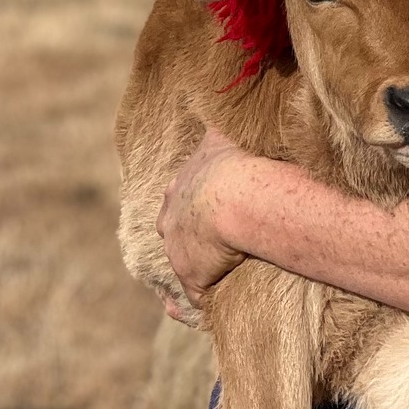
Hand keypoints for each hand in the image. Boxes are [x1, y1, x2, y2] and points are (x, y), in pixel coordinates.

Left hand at [156, 125, 251, 319]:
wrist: (238, 193)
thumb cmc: (238, 160)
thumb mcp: (224, 134)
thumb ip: (219, 126)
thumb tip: (217, 97)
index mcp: (178, 188)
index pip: (176, 201)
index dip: (190, 208)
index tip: (202, 214)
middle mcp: (170, 220)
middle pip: (171, 234)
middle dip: (186, 240)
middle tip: (207, 247)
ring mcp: (178, 251)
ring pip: (183, 267)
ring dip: (198, 273)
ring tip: (215, 280)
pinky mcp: (192, 276)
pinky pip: (196, 299)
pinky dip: (202, 305)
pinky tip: (211, 312)